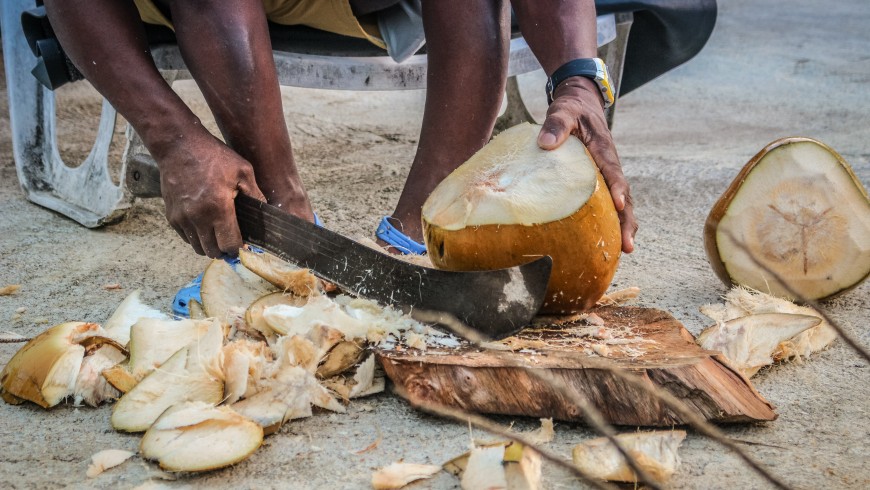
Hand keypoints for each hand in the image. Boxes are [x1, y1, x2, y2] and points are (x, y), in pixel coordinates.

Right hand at [158, 135, 265, 257]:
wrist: (179, 146)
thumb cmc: (213, 156)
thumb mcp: (243, 171)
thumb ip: (255, 195)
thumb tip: (263, 214)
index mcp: (219, 208)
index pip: (229, 245)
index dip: (239, 248)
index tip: (244, 245)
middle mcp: (198, 218)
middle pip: (213, 251)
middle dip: (225, 250)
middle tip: (232, 241)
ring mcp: (182, 218)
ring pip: (197, 247)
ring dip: (210, 245)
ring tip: (219, 235)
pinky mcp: (171, 215)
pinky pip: (186, 237)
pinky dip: (196, 237)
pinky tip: (205, 226)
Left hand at [537, 77, 637, 252]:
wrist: (581, 104)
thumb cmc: (572, 109)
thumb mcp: (564, 111)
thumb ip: (557, 124)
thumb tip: (546, 143)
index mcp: (604, 151)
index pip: (614, 174)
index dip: (617, 190)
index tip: (619, 206)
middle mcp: (610, 166)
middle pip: (624, 197)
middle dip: (627, 221)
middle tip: (627, 246)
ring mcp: (606, 175)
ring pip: (620, 203)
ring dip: (623, 225)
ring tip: (624, 250)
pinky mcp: (599, 181)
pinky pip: (608, 202)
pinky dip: (611, 220)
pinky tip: (606, 239)